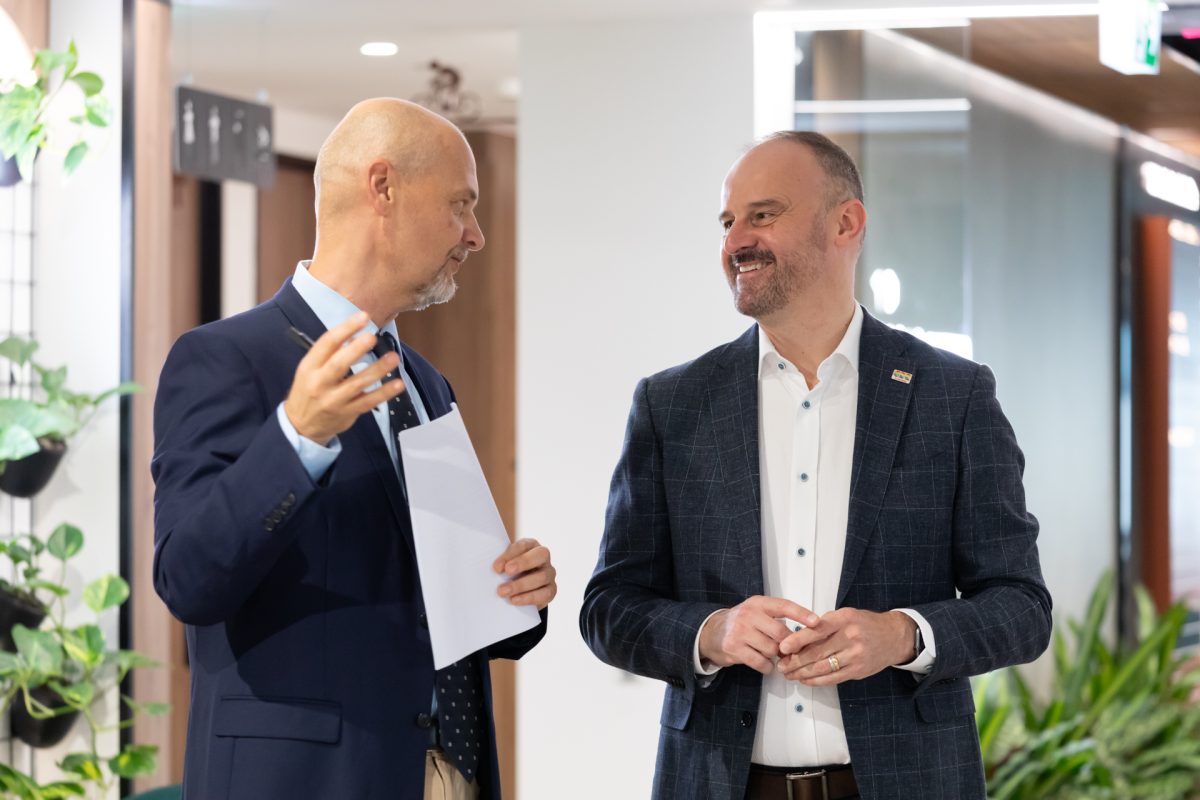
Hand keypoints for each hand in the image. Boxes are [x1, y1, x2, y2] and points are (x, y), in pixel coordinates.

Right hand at [284, 312, 405, 444]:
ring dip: (377, 370)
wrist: (301, 425)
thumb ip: (330, 353)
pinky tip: (397, 384)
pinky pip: (368, 402)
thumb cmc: (309, 390)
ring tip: (393, 357)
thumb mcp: (310, 369)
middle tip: (372, 337)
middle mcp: (320, 383)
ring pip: (357, 384)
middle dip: (356, 350)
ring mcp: (334, 400)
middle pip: (338, 364)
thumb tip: (355, 334)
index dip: (345, 329)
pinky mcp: (347, 413)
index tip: (362, 317)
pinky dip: (384, 393)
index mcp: (309, 367)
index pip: (326, 344)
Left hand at [494, 539, 556, 609]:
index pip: (523, 545)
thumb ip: (501, 564)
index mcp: (531, 546)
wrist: (521, 590)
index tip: (496, 567)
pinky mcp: (551, 590)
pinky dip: (528, 597)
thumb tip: (494, 570)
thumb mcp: (504, 564)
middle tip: (507, 571)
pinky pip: (545, 593)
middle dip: (523, 562)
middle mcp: (543, 558)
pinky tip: (514, 600)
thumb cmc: (510, 572)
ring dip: (521, 585)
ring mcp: (549, 574)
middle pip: (540, 555)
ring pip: (542, 576)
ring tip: (503, 591)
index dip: (510, 554)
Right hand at [698, 596, 819, 674]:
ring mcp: (740, 631)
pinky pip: (761, 662)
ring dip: (775, 656)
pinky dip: (766, 667)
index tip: (817, 622)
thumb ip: (777, 619)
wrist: (712, 632)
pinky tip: (763, 663)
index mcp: (758, 603)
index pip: (784, 606)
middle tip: (789, 650)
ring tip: (769, 654)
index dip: (802, 614)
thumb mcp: (758, 612)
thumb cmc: (742, 623)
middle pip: (781, 633)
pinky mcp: (734, 648)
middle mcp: (748, 614)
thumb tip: (804, 633)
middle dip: (788, 645)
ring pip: (772, 649)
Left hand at [776, 608, 915, 685]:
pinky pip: (833, 678)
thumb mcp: (844, 615)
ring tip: (789, 674)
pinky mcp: (859, 670)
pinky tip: (806, 680)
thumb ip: (823, 625)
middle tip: (781, 665)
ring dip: (803, 673)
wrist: (894, 636)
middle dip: (796, 661)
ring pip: (823, 668)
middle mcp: (850, 637)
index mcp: (844, 619)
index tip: (783, 647)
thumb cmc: (864, 624)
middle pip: (818, 652)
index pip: (817, 630)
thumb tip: (797, 639)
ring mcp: (856, 655)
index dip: (798, 640)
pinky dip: (817, 681)